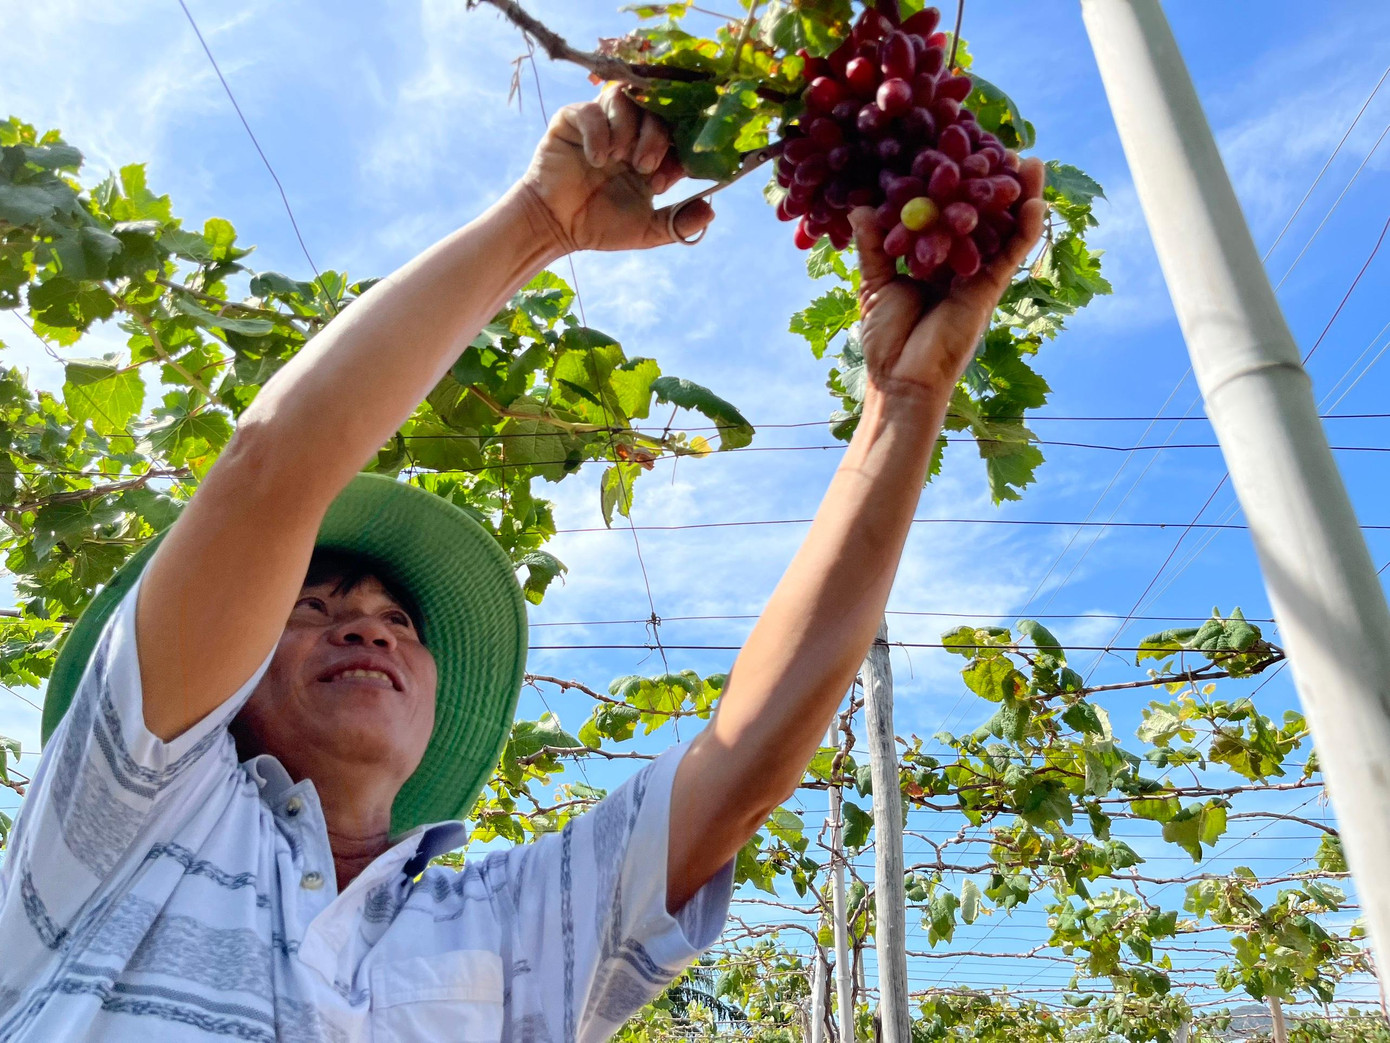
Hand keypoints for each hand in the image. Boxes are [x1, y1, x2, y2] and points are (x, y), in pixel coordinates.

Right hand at [518, 85, 714, 253]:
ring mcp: (601, 123)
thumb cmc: (600, 226)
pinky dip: (598, 133)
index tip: (667, 176)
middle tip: (644, 166)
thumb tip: (711, 213)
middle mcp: (629, 133)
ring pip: (624, 98)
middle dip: (655, 135)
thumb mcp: (647, 230)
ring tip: (619, 159)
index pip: (676, 131)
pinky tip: (596, 159)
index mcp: (651, 153)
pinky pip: (590, 109)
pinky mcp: (572, 120)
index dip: (677, 146)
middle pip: (654, 108)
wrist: (556, 227)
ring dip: (627, 128)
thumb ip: (678, 222)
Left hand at [849, 158, 1046, 405]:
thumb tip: (861, 206)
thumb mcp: (875, 282)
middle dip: (991, 183)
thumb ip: (873, 243)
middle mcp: (961, 264)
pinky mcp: (989, 289)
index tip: (956, 150)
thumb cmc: (887, 338)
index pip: (947, 214)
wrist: (900, 379)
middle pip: (982, 216)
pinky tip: (1034, 201)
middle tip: (999, 145)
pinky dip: (1026, 229)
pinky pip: (1013, 254)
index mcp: (934, 260)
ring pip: (1004, 229)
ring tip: (1029, 161)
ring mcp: (978, 275)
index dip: (953, 185)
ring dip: (1018, 197)